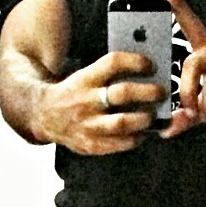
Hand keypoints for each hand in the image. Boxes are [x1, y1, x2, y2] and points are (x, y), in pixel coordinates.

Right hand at [36, 52, 165, 154]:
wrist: (45, 115)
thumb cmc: (74, 92)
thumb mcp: (85, 76)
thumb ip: (109, 74)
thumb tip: (145, 70)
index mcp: (85, 78)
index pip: (112, 63)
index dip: (135, 62)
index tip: (150, 64)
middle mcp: (86, 100)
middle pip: (122, 94)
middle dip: (147, 92)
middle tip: (161, 92)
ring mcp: (87, 124)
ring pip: (122, 123)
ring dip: (144, 118)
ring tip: (152, 115)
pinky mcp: (89, 144)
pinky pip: (119, 144)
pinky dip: (135, 138)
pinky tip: (141, 132)